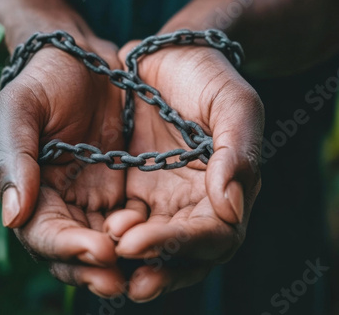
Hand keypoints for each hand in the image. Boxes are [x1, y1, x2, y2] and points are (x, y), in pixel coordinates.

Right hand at [0, 36, 126, 296]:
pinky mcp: (122, 191)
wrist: (83, 59)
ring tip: (146, 270)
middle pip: (72, 251)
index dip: (66, 248)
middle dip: (94, 268)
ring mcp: (92, 200)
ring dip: (123, 262)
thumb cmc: (44, 80)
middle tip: (122, 279)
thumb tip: (12, 218)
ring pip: (104, 245)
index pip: (42, 233)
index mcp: (31, 190)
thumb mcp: (18, 109)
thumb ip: (12, 159)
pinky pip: (133, 222)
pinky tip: (159, 238)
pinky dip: (143, 236)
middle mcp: (61, 203)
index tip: (99, 251)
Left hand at [104, 44, 263, 301]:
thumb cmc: (207, 76)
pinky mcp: (134, 192)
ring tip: (103, 266)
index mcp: (228, 190)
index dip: (181, 245)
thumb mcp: (234, 103)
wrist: (169, 56)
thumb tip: (231, 207)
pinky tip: (98, 234)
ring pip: (153, 247)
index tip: (139, 243)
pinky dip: (113, 236)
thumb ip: (240, 151)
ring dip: (130, 263)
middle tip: (124, 281)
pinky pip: (125, 223)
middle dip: (156, 266)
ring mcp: (164, 201)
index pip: (215, 235)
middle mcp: (196, 204)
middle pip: (184, 254)